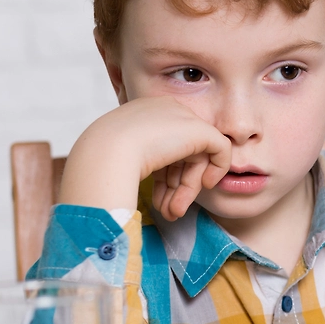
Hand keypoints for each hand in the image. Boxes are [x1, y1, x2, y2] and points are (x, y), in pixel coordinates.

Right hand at [59, 97, 230, 220]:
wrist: (106, 152)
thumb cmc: (103, 159)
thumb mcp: (121, 155)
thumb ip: (143, 159)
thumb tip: (146, 169)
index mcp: (144, 114)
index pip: (163, 147)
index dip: (164, 177)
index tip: (158, 199)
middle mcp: (164, 110)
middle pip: (181, 154)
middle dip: (175, 187)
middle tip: (169, 212)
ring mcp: (183, 117)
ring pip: (196, 157)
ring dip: (186, 189)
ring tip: (173, 213)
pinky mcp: (200, 129)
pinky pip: (221, 149)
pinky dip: (217, 170)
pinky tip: (205, 186)